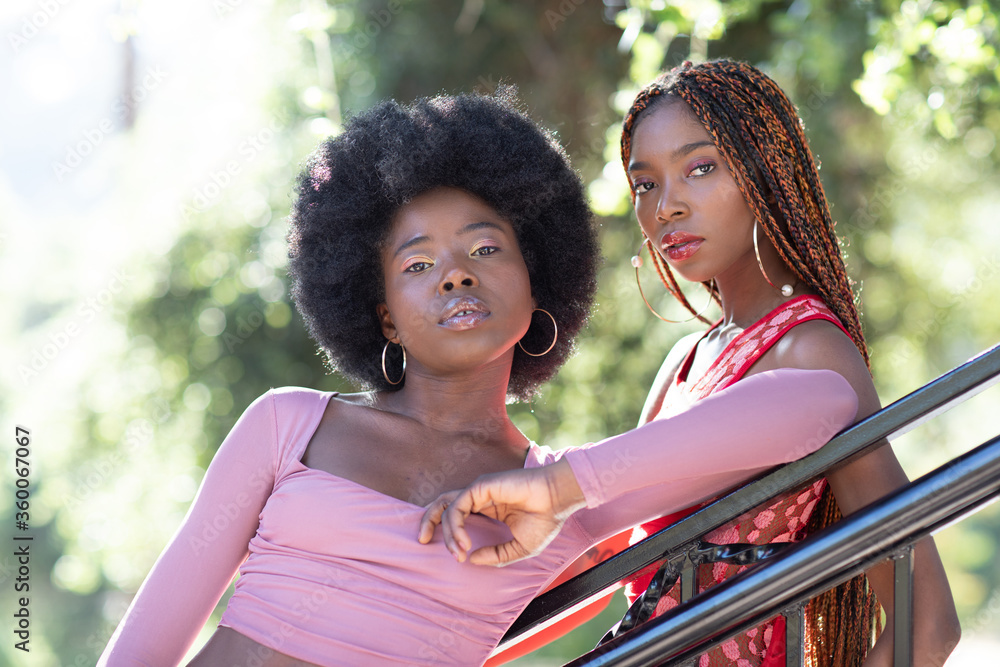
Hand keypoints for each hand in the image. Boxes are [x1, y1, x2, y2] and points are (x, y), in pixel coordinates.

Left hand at [417, 460, 585, 565]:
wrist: (559, 502)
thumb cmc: (544, 520)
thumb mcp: (518, 548)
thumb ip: (495, 555)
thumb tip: (472, 559)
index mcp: (487, 509)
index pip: (456, 516)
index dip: (450, 537)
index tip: (459, 557)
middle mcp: (479, 498)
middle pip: (442, 506)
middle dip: (427, 523)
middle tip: (422, 542)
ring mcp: (478, 491)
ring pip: (446, 505)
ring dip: (443, 529)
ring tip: (454, 550)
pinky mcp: (480, 487)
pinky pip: (457, 506)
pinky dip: (455, 526)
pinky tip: (464, 542)